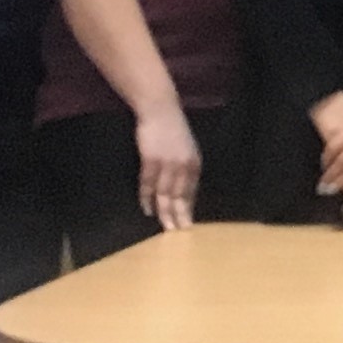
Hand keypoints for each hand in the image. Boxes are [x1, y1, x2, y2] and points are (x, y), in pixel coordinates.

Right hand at [132, 102, 202, 232]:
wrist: (160, 110)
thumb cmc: (172, 130)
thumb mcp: (186, 150)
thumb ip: (185, 168)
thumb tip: (182, 190)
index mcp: (194, 164)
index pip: (191, 192)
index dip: (188, 209)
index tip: (187, 224)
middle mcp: (183, 166)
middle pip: (180, 196)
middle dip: (178, 216)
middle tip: (177, 233)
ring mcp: (167, 163)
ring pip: (165, 193)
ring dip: (164, 212)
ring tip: (164, 227)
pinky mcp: (151, 160)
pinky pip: (148, 184)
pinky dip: (147, 198)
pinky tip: (148, 209)